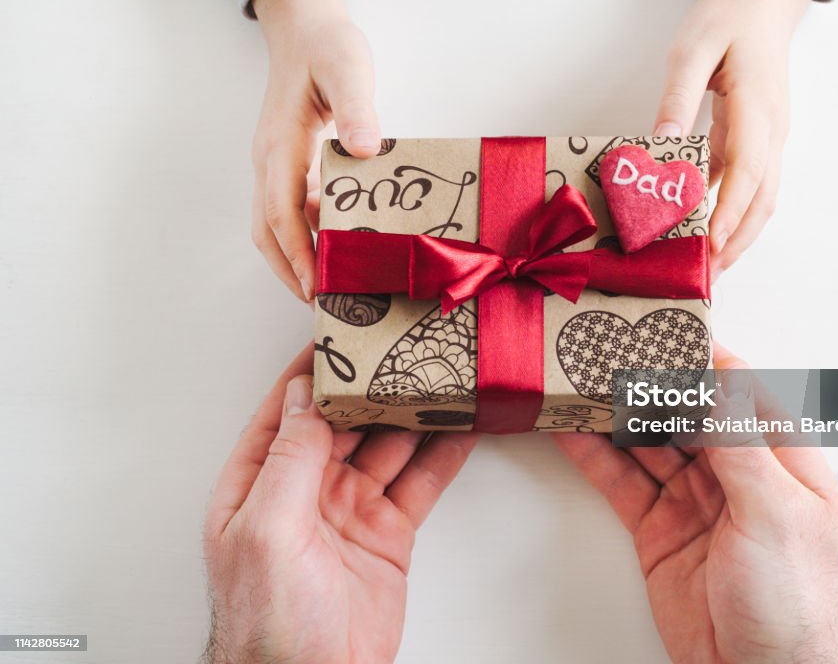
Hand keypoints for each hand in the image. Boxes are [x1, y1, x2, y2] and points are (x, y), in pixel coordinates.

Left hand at [203, 345, 477, 663]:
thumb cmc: (267, 622)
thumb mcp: (269, 530)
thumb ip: (291, 459)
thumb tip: (308, 397)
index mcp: (261, 483)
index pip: (289, 409)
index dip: (314, 369)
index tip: (340, 330)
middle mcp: (306, 489)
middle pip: (346, 420)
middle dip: (375, 383)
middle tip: (406, 345)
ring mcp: (350, 509)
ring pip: (389, 444)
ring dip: (414, 412)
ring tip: (442, 374)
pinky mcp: (388, 532)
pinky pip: (420, 482)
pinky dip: (443, 454)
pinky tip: (461, 428)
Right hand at [251, 0, 380, 300]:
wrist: (304, 30)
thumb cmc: (327, 48)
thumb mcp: (348, 70)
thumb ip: (357, 108)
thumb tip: (362, 151)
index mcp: (282, 145)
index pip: (282, 214)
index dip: (298, 255)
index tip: (315, 288)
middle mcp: (269, 160)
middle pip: (267, 231)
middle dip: (289, 271)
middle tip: (319, 305)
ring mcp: (274, 163)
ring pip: (274, 224)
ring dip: (295, 257)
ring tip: (328, 287)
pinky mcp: (287, 163)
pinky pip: (289, 209)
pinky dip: (306, 235)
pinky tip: (337, 246)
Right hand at [553, 345, 837, 663]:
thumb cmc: (794, 603)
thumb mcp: (775, 514)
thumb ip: (741, 445)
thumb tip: (719, 381)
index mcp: (783, 460)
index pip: (741, 391)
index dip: (702, 359)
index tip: (664, 331)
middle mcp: (738, 474)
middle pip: (687, 411)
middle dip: (648, 382)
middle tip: (608, 351)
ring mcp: (695, 500)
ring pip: (648, 441)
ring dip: (615, 413)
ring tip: (579, 380)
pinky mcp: (659, 529)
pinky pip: (623, 481)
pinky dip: (595, 455)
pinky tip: (571, 431)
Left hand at [654, 0, 817, 280]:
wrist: (762, 0)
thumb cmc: (727, 19)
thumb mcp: (692, 49)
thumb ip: (678, 97)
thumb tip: (662, 145)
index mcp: (758, 108)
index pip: (747, 172)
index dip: (730, 213)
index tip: (712, 246)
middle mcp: (771, 132)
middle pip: (762, 200)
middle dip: (737, 243)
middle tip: (706, 278)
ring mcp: (768, 139)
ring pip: (759, 199)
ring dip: (737, 235)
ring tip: (706, 267)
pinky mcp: (755, 141)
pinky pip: (746, 186)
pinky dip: (729, 213)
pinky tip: (703, 230)